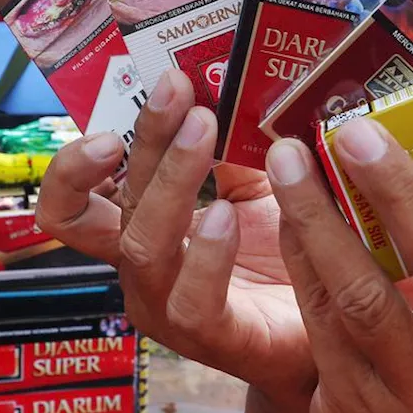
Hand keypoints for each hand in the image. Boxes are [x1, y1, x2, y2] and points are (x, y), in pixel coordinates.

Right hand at [36, 70, 315, 406]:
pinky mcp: (215, 337)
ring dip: (171, 179)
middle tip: (179, 90)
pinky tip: (226, 213)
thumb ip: (233, 142)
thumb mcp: (254, 184)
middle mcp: (144, 271)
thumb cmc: (288, 253)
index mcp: (141, 231)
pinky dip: (206, 252)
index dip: (72, 168)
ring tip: (206, 129)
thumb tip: (227, 75)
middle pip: (112, 206)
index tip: (110, 122)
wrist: (341, 325)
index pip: (70, 206)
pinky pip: (193, 299)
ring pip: (143, 244)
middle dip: (144, 139)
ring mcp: (170, 308)